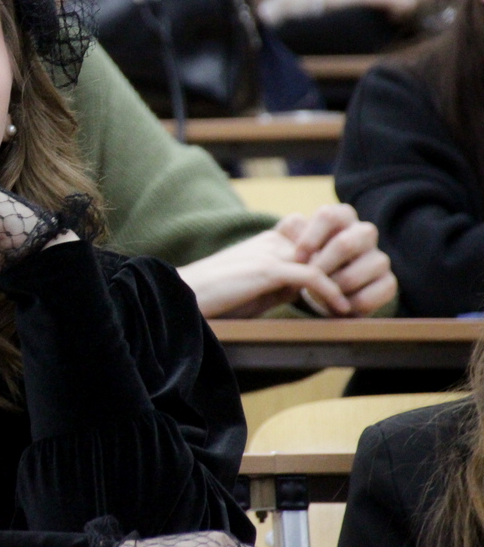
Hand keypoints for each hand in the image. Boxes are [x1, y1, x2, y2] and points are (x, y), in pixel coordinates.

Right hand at [177, 229, 347, 318]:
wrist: (181, 295)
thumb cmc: (213, 296)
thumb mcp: (254, 286)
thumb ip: (281, 281)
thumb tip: (307, 289)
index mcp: (267, 242)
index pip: (314, 237)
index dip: (334, 256)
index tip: (350, 282)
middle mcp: (270, 241)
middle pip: (325, 243)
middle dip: (348, 267)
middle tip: (364, 292)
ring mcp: (268, 253)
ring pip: (322, 257)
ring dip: (344, 281)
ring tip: (357, 302)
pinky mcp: (265, 270)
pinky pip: (310, 276)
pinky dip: (330, 293)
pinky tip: (340, 309)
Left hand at [275, 204, 396, 316]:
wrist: (319, 290)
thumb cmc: (303, 261)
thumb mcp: (290, 244)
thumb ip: (289, 231)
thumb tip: (296, 224)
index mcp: (341, 217)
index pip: (329, 216)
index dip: (310, 239)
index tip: (296, 260)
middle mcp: (364, 233)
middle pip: (346, 244)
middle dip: (322, 266)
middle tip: (308, 280)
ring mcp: (379, 258)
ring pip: (359, 271)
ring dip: (336, 287)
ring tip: (320, 294)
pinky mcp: (388, 282)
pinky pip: (374, 293)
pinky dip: (353, 303)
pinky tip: (339, 305)